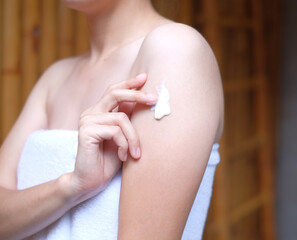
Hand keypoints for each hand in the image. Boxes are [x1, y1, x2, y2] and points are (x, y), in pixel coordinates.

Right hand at [69, 73, 156, 198]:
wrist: (90, 182)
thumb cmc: (109, 161)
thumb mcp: (123, 137)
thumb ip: (127, 119)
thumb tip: (143, 100)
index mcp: (99, 112)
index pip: (113, 91)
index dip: (129, 83)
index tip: (145, 76)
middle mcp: (91, 113)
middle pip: (114, 93)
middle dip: (137, 95)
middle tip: (154, 98)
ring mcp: (87, 121)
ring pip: (121, 118)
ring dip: (133, 137)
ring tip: (135, 153)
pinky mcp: (86, 132)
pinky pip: (115, 131)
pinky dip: (125, 144)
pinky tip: (124, 156)